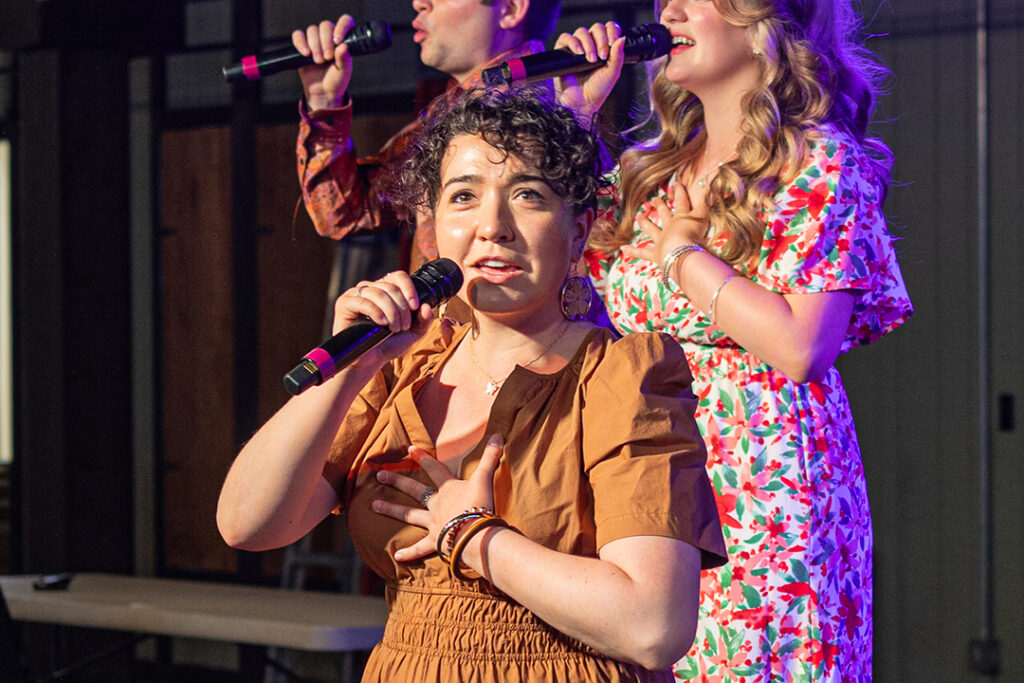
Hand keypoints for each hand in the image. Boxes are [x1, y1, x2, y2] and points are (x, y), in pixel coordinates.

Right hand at [292, 15, 354, 110]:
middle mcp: (329, 37)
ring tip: (318, 61)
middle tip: (327, 57)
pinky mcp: (302, 45)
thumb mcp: (344, 71)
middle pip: (325, 25)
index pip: (344, 22)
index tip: (338, 41)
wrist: (323, 92)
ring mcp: (315, 40)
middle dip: (325, 41)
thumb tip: (343, 46)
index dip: (341, 26)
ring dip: (314, 45)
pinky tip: (305, 53)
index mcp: (343, 39)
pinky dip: (300, 43)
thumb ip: (344, 59)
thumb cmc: (336, 80)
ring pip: (312, 30)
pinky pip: (298, 36)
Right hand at [331, 270, 438, 366]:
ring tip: (393, 328)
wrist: (369, 362)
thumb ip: (424, 320)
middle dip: (402, 308)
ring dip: (391, 312)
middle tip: (403, 326)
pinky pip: (362, 301)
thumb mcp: (413, 333)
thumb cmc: (389, 345)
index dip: (409, 289)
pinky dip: (376, 312)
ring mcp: (357, 294)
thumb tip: (427, 307)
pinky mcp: (344, 303)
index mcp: (386, 290)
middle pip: (391, 287)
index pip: (399, 276)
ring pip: (379, 293)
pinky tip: (382, 323)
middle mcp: (371, 288)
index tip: (415, 307)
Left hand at [372, 434, 503, 561]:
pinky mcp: (435, 542)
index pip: (433, 469)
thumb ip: (490, 457)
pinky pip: (419, 548)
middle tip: (379, 475)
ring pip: (409, 515)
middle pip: (414, 490)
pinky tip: (396, 556)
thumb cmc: (480, 505)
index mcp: (448, 489)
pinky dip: (409, 553)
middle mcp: (436, 505)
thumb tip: (498, 435)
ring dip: (391, 510)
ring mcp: (433, 523)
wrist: (475, 533)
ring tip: (373, 505)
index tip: (408, 449)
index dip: (422, 458)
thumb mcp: (485, 478)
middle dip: (397, 481)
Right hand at [553, 22, 624, 126]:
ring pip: (582, 32)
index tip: (613, 43)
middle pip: (596, 28)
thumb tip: (622, 38)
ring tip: (591, 60)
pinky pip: (566, 38)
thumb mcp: (612, 72)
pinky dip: (573, 43)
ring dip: (589, 44)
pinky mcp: (563, 52)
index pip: (609, 29)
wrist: (582, 103)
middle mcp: (591, 45)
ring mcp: (576, 47)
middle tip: (602, 56)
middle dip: (601, 40)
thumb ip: (618, 55)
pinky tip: (579, 54)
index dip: (612, 31)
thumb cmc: (597, 90)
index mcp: (604, 47)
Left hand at [621, 181, 708, 265]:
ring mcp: (661, 240)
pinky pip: (642, 252)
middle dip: (660, 205)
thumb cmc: (696, 236)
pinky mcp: (656, 254)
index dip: (680, 193)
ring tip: (639, 216)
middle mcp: (670, 227)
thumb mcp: (705, 218)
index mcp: (683, 218)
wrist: (683, 252)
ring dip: (645, 222)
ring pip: (651, 229)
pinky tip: (622, 249)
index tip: (677, 184)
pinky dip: (632, 251)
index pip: (682, 202)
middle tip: (654, 198)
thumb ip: (707, 203)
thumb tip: (709, 186)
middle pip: (664, 214)